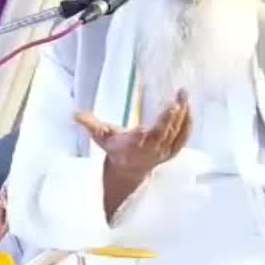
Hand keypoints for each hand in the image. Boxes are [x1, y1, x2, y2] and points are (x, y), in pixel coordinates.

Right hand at [74, 90, 191, 177]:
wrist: (129, 169)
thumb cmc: (116, 149)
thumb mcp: (101, 137)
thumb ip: (90, 125)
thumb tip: (75, 114)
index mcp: (133, 147)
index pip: (143, 138)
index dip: (149, 130)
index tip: (154, 120)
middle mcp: (151, 151)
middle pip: (163, 135)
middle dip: (170, 118)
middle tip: (177, 99)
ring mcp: (163, 152)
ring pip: (176, 134)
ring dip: (183, 116)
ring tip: (184, 95)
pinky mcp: (172, 151)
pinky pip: (183, 138)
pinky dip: (188, 124)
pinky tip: (189, 108)